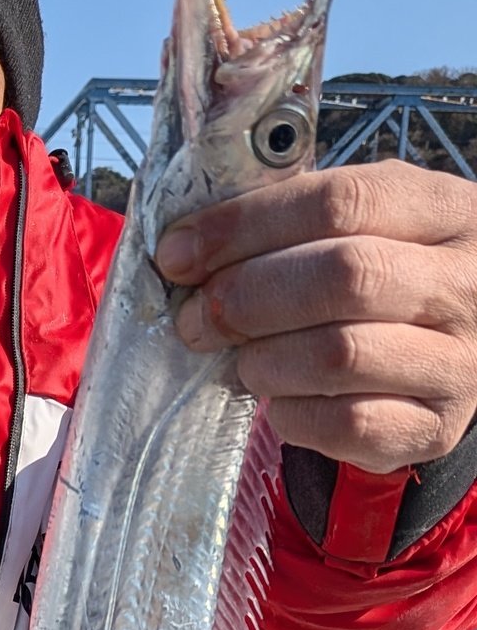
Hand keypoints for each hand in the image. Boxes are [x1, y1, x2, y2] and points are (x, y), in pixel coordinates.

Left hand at [156, 160, 476, 473]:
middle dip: (247, 298)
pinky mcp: (437, 426)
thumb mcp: (363, 225)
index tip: (180, 253)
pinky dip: (293, 414)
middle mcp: (463, 283)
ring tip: (244, 361)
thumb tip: (188, 248)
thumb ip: (290, 222)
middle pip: (343, 276)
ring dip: (264, 360)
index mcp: (443, 210)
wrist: (458, 345)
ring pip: (340, 354)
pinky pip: (347, 424)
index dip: (245, 226)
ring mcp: (458, 360)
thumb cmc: (389, 278)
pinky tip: (282, 400)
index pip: (339, 202)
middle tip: (199, 318)